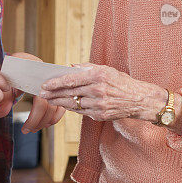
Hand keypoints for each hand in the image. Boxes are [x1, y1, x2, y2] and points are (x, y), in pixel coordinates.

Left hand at [0, 51, 64, 129]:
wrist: (19, 63)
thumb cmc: (13, 72)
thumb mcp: (7, 84)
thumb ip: (5, 98)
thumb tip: (0, 114)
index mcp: (37, 76)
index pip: (41, 101)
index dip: (34, 117)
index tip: (25, 128)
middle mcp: (49, 77)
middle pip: (50, 106)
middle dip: (39, 122)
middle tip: (29, 130)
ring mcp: (54, 83)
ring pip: (58, 107)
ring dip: (47, 120)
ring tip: (35, 127)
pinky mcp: (56, 89)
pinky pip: (61, 105)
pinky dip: (55, 116)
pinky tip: (45, 122)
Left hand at [40, 63, 167, 121]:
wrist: (140, 100)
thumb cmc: (122, 82)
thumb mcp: (107, 69)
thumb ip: (87, 67)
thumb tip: (70, 67)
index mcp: (98, 76)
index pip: (71, 80)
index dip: (55, 83)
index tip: (45, 84)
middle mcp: (98, 90)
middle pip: (69, 93)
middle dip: (53, 94)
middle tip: (41, 94)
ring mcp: (99, 105)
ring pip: (73, 104)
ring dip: (59, 102)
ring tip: (50, 99)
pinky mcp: (100, 115)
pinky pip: (81, 111)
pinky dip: (71, 108)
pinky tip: (64, 105)